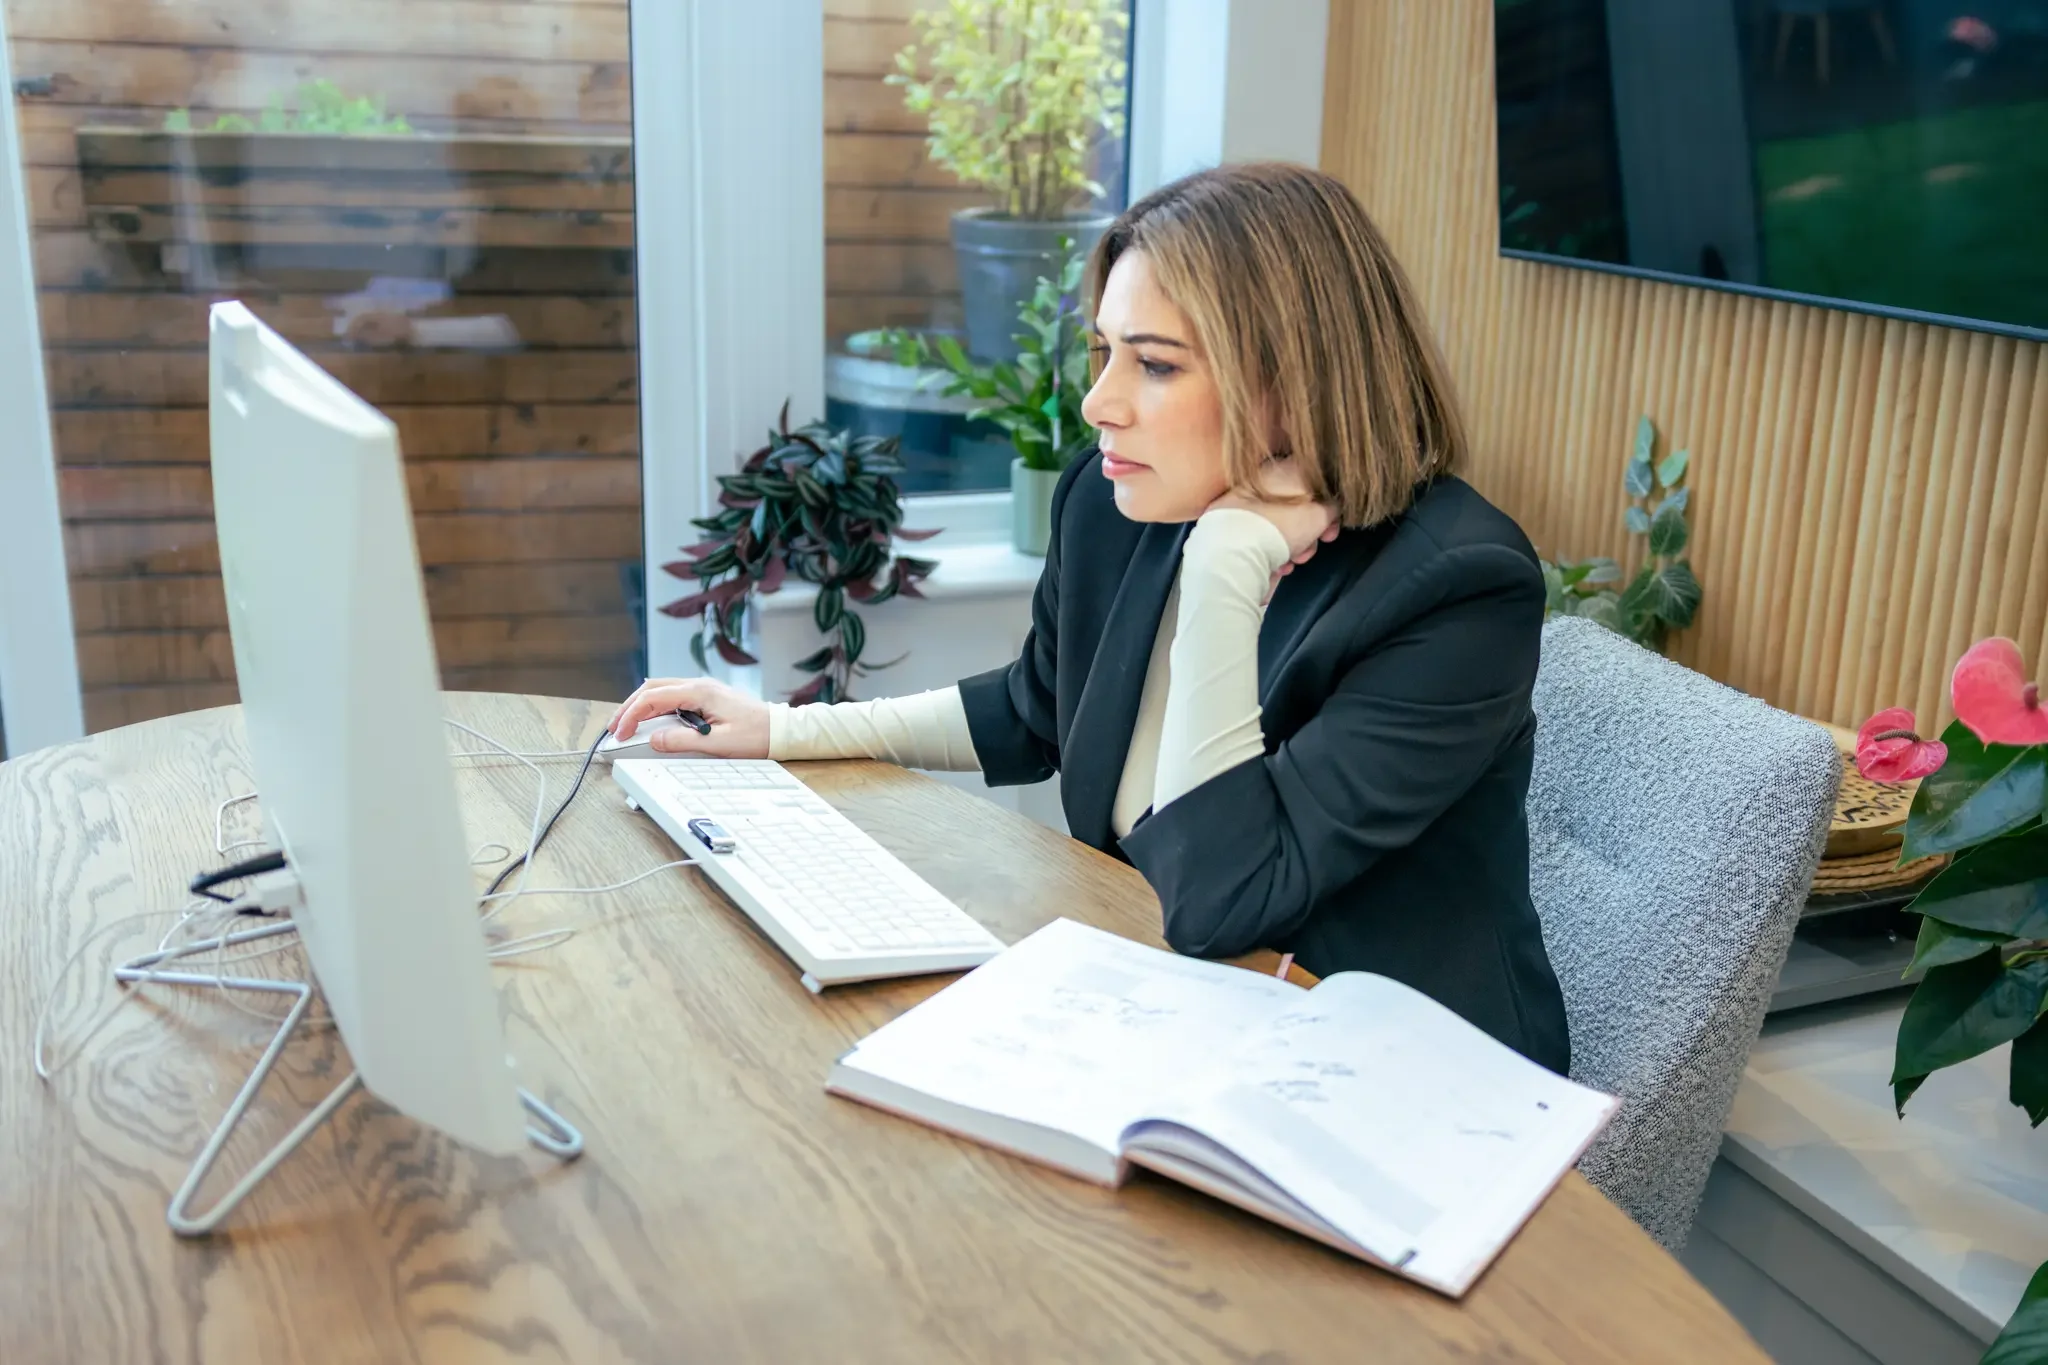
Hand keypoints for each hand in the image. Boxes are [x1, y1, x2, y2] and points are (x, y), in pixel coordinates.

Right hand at [607, 676, 770, 758]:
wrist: (780, 730)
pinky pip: (672, 696)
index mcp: (699, 692)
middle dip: (629, 707)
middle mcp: (698, 685)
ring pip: (660, 690)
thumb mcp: (718, 743)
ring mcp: (702, 689)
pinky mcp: (706, 697)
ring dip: (640, 705)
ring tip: (626, 724)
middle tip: (614, 728)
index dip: (631, 715)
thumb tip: (653, 740)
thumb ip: (683, 741)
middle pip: (651, 688)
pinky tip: (650, 719)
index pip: (653, 698)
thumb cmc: (756, 735)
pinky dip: (655, 706)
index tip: (620, 733)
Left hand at [1205, 457, 1340, 598]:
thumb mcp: (1320, 514)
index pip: (1314, 485)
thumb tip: (1332, 507)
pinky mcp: (1230, 527)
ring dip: (1291, 547)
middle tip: (1308, 550)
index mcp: (1282, 469)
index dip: (1328, 510)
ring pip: (1279, 526)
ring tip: (1290, 561)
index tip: (1330, 531)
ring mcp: (1242, 504)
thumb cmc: (1281, 527)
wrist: (1232, 551)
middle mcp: (1261, 482)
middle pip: (1296, 508)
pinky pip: (1260, 538)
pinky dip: (1270, 553)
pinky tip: (1274, 566)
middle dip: (1308, 534)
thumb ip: (1332, 506)